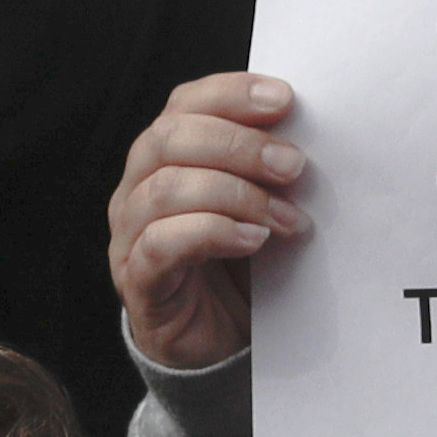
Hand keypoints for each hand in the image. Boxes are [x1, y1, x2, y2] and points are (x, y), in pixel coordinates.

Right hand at [110, 72, 305, 372]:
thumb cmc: (239, 265)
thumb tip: (307, 132)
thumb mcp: (257, 204)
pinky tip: (254, 240)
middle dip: (239, 144)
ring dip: (236, 195)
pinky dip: (214, 233)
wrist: (217, 342)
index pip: (184, 104)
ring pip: (165, 188)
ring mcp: (129, 234)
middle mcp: (137, 187)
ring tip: (286, 218)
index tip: (285, 100)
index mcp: (164, 156)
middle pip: (169, 137)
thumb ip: (268, 168)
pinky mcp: (137, 280)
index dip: (231, 94)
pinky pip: (161, 244)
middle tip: (294, 166)